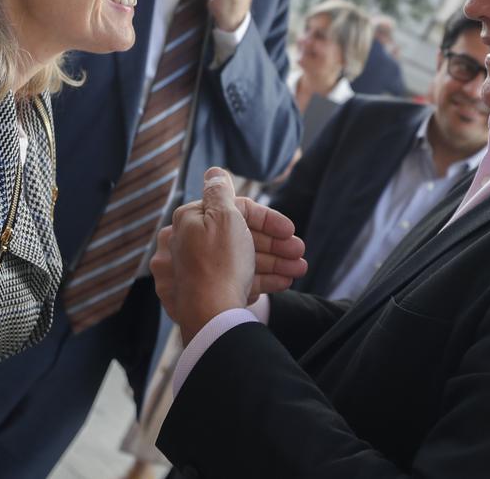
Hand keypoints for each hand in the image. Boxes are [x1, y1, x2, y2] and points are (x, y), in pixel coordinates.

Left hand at [151, 168, 305, 343]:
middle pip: (239, 237)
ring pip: (241, 259)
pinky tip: (284, 282)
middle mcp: (189, 244)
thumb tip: (213, 171)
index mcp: (189, 220)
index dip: (266, 219)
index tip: (290, 230)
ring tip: (299, 270)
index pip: (234, 211)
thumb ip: (220, 191)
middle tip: (300, 253)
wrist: (211, 317)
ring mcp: (197, 271)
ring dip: (274, 262)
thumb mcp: (224, 216)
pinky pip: (236, 280)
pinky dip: (260, 279)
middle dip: (275, 244)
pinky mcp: (206, 293)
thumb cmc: (218, 263)